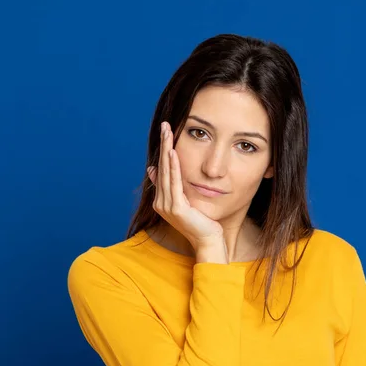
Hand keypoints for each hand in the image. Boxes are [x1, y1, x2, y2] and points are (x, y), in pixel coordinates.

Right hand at [147, 121, 224, 249]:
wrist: (209, 241)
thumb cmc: (203, 223)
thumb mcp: (188, 202)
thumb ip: (175, 188)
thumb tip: (157, 171)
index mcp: (162, 201)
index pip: (162, 170)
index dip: (164, 150)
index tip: (166, 132)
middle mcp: (161, 203)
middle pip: (162, 168)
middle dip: (164, 145)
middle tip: (165, 125)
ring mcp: (167, 206)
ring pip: (167, 172)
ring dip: (167, 150)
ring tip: (168, 132)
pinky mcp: (176, 209)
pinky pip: (175, 183)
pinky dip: (174, 167)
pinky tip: (173, 153)